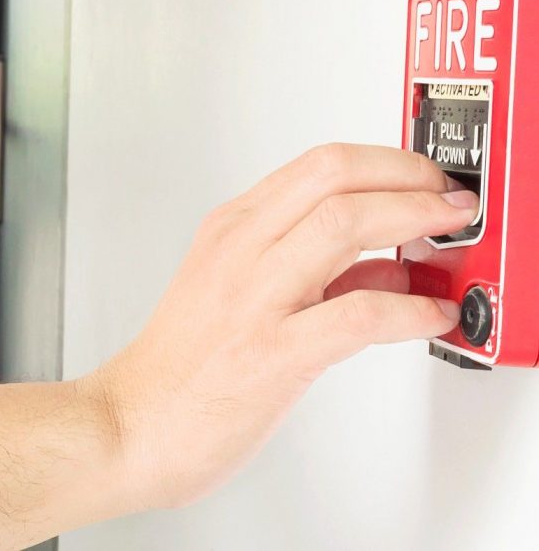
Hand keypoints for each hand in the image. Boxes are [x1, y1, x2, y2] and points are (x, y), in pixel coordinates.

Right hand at [92, 144, 477, 510]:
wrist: (135, 422)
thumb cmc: (182, 361)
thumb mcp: (239, 289)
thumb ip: (315, 271)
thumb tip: (387, 265)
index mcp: (233, 228)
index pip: (319, 165)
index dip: (385, 161)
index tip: (423, 176)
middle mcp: (241, 249)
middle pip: (335, 176)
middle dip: (407, 175)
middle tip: (446, 197)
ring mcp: (253, 297)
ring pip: (343, 224)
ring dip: (414, 219)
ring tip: (449, 232)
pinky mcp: (270, 353)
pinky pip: (354, 314)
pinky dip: (406, 310)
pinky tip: (427, 315)